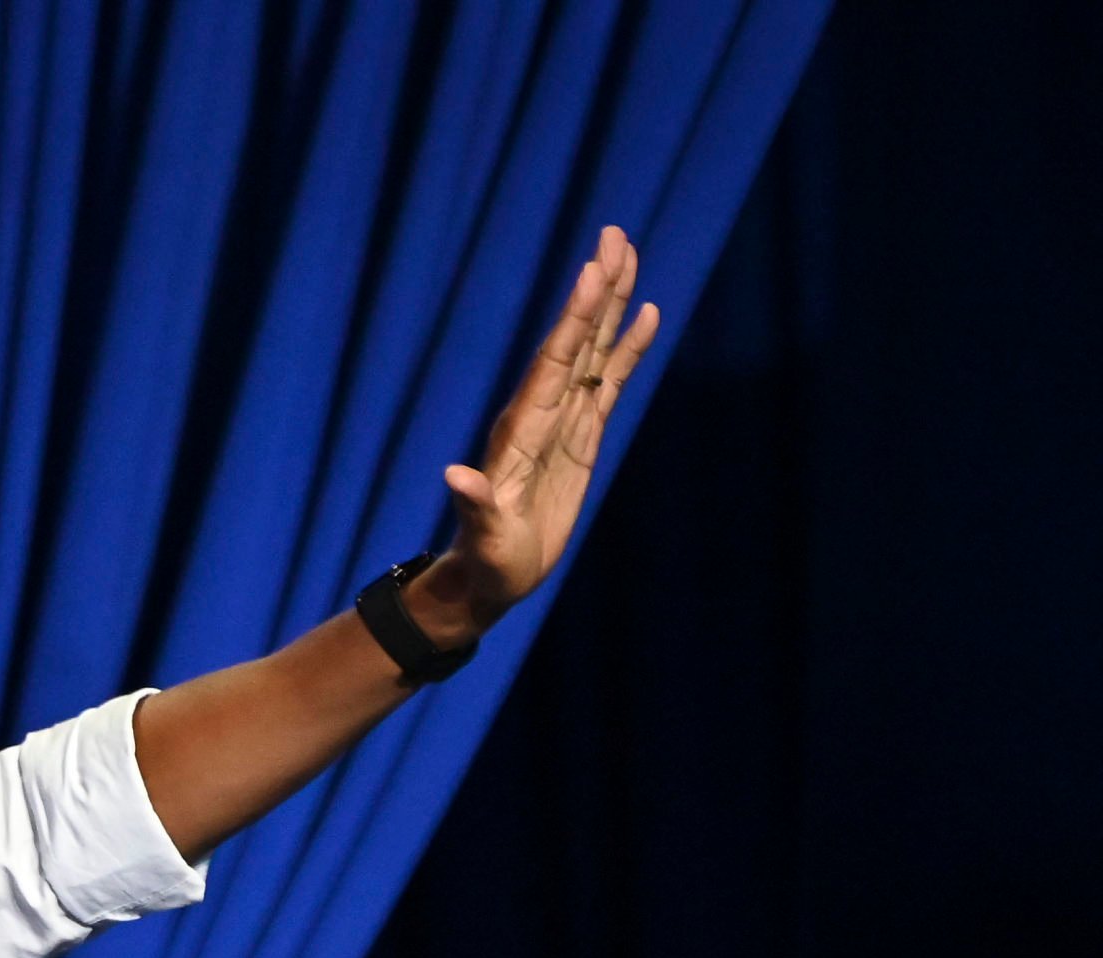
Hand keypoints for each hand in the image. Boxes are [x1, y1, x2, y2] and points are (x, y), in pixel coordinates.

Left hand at [439, 224, 662, 623]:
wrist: (493, 577)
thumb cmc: (487, 562)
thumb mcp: (483, 537)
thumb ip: (474, 506)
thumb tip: (454, 475)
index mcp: (522, 430)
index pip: (553, 363)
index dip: (574, 320)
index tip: (592, 273)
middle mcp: (543, 414)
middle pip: (575, 340)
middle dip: (595, 290)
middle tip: (614, 235)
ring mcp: (564, 421)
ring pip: (594, 350)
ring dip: (611, 304)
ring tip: (628, 253)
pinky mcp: (582, 436)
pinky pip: (611, 382)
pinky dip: (628, 348)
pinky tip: (648, 314)